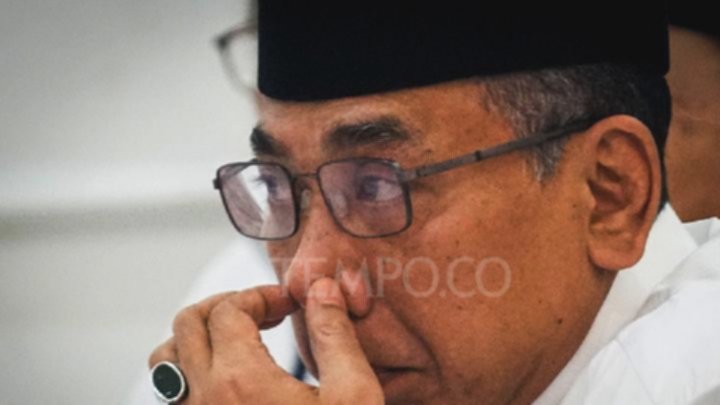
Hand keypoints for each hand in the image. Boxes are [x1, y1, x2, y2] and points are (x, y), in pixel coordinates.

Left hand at [148, 278, 383, 403]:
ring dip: (197, 336)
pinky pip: (173, 395)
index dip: (261, 295)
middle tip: (263, 312)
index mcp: (242, 381)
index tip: (289, 303)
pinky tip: (229, 377)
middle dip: (227, 305)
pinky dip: (190, 370)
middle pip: (188, 323)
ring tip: (237, 338)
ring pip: (166, 360)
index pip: (230, 309)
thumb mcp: (354, 396)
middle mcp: (205, 401)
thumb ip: (335, 335)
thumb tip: (321, 290)